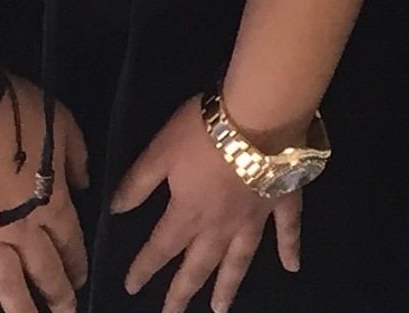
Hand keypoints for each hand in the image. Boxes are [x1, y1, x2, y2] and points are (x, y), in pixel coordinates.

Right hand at [0, 71, 90, 312]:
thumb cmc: (13, 109)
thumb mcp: (62, 122)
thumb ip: (76, 157)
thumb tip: (86, 185)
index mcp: (52, 199)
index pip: (70, 239)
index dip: (77, 262)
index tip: (82, 280)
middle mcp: (23, 227)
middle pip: (44, 269)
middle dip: (57, 295)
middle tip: (65, 312)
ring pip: (8, 285)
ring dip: (23, 310)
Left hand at [111, 93, 300, 311]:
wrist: (259, 115)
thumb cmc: (204, 131)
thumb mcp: (160, 151)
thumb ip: (138, 182)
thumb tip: (116, 209)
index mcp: (188, 213)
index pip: (160, 248)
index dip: (143, 268)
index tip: (131, 287)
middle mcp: (219, 226)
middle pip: (198, 266)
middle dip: (182, 293)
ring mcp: (253, 217)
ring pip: (239, 260)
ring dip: (228, 286)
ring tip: (220, 309)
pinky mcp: (282, 200)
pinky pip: (287, 230)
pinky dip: (290, 248)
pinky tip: (292, 267)